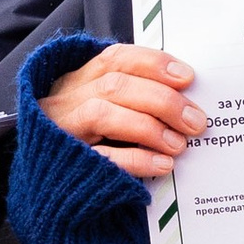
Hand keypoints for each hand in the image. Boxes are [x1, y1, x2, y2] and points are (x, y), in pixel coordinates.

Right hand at [37, 42, 205, 182]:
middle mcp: (67, 100)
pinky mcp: (67, 164)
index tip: (187, 78)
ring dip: (149, 127)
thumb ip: (132, 97)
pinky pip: (101, 157)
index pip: (116, 59)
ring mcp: (63, 131)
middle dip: (162, 101)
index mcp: (79, 80)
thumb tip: (185, 97)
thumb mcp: (102, 109)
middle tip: (196, 121)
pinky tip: (162, 164)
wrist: (47, 183)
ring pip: (103, 115)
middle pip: (115, 86)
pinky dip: (136, 159)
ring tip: (179, 144)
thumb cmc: (85, 141)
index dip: (152, 63)